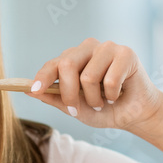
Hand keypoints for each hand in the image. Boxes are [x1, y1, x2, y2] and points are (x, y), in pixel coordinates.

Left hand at [26, 38, 162, 132]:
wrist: (134, 114)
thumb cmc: (105, 108)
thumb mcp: (76, 108)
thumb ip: (55, 98)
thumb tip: (28, 90)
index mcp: (74, 58)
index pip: (54, 63)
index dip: (43, 76)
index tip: (35, 90)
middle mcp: (88, 49)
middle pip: (67, 65)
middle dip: (69, 93)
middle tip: (76, 110)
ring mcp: (107, 48)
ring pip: (88, 76)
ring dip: (94, 99)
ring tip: (102, 102)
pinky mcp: (126, 53)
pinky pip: (110, 80)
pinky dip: (112, 95)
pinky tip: (117, 95)